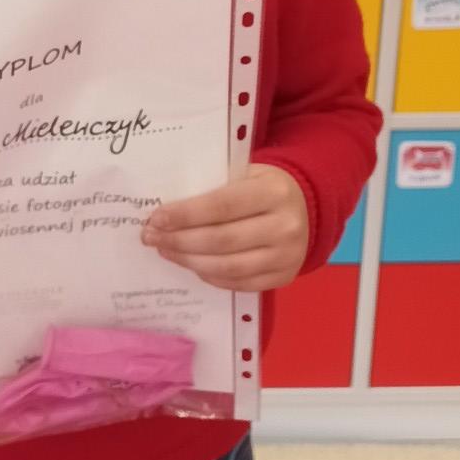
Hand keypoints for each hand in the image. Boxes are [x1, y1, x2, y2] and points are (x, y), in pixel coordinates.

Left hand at [142, 164, 308, 291]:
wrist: (308, 208)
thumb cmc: (265, 187)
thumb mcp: (246, 175)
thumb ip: (215, 189)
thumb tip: (167, 212)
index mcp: (274, 192)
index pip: (221, 206)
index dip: (185, 215)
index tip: (156, 218)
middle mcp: (285, 226)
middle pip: (221, 241)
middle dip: (179, 241)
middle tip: (151, 238)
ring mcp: (287, 256)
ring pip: (227, 267)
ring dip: (189, 261)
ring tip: (166, 251)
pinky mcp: (283, 277)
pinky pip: (239, 283)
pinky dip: (210, 276)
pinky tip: (192, 265)